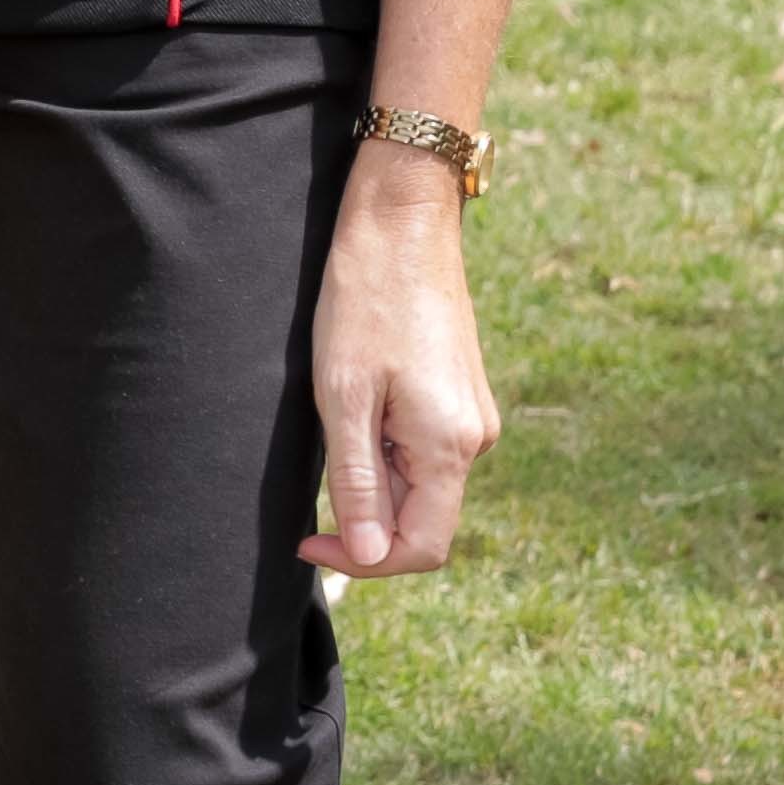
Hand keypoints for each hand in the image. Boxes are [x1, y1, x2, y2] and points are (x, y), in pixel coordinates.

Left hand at [300, 150, 497, 575]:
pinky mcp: (460, 395)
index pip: (422, 549)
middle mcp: (475, 440)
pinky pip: (423, 448)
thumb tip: (369, 555)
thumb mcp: (343, 396)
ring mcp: (472, 417)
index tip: (308, 542)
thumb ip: (358, 481)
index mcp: (451, 447)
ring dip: (372, 477)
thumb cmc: (363, 301)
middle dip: (364, 516)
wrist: (401, 223)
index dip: (365, 560)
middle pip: (422, 519)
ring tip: (333, 421)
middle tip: (311, 474)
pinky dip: (384, 447)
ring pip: (420, 482)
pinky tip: (354, 403)